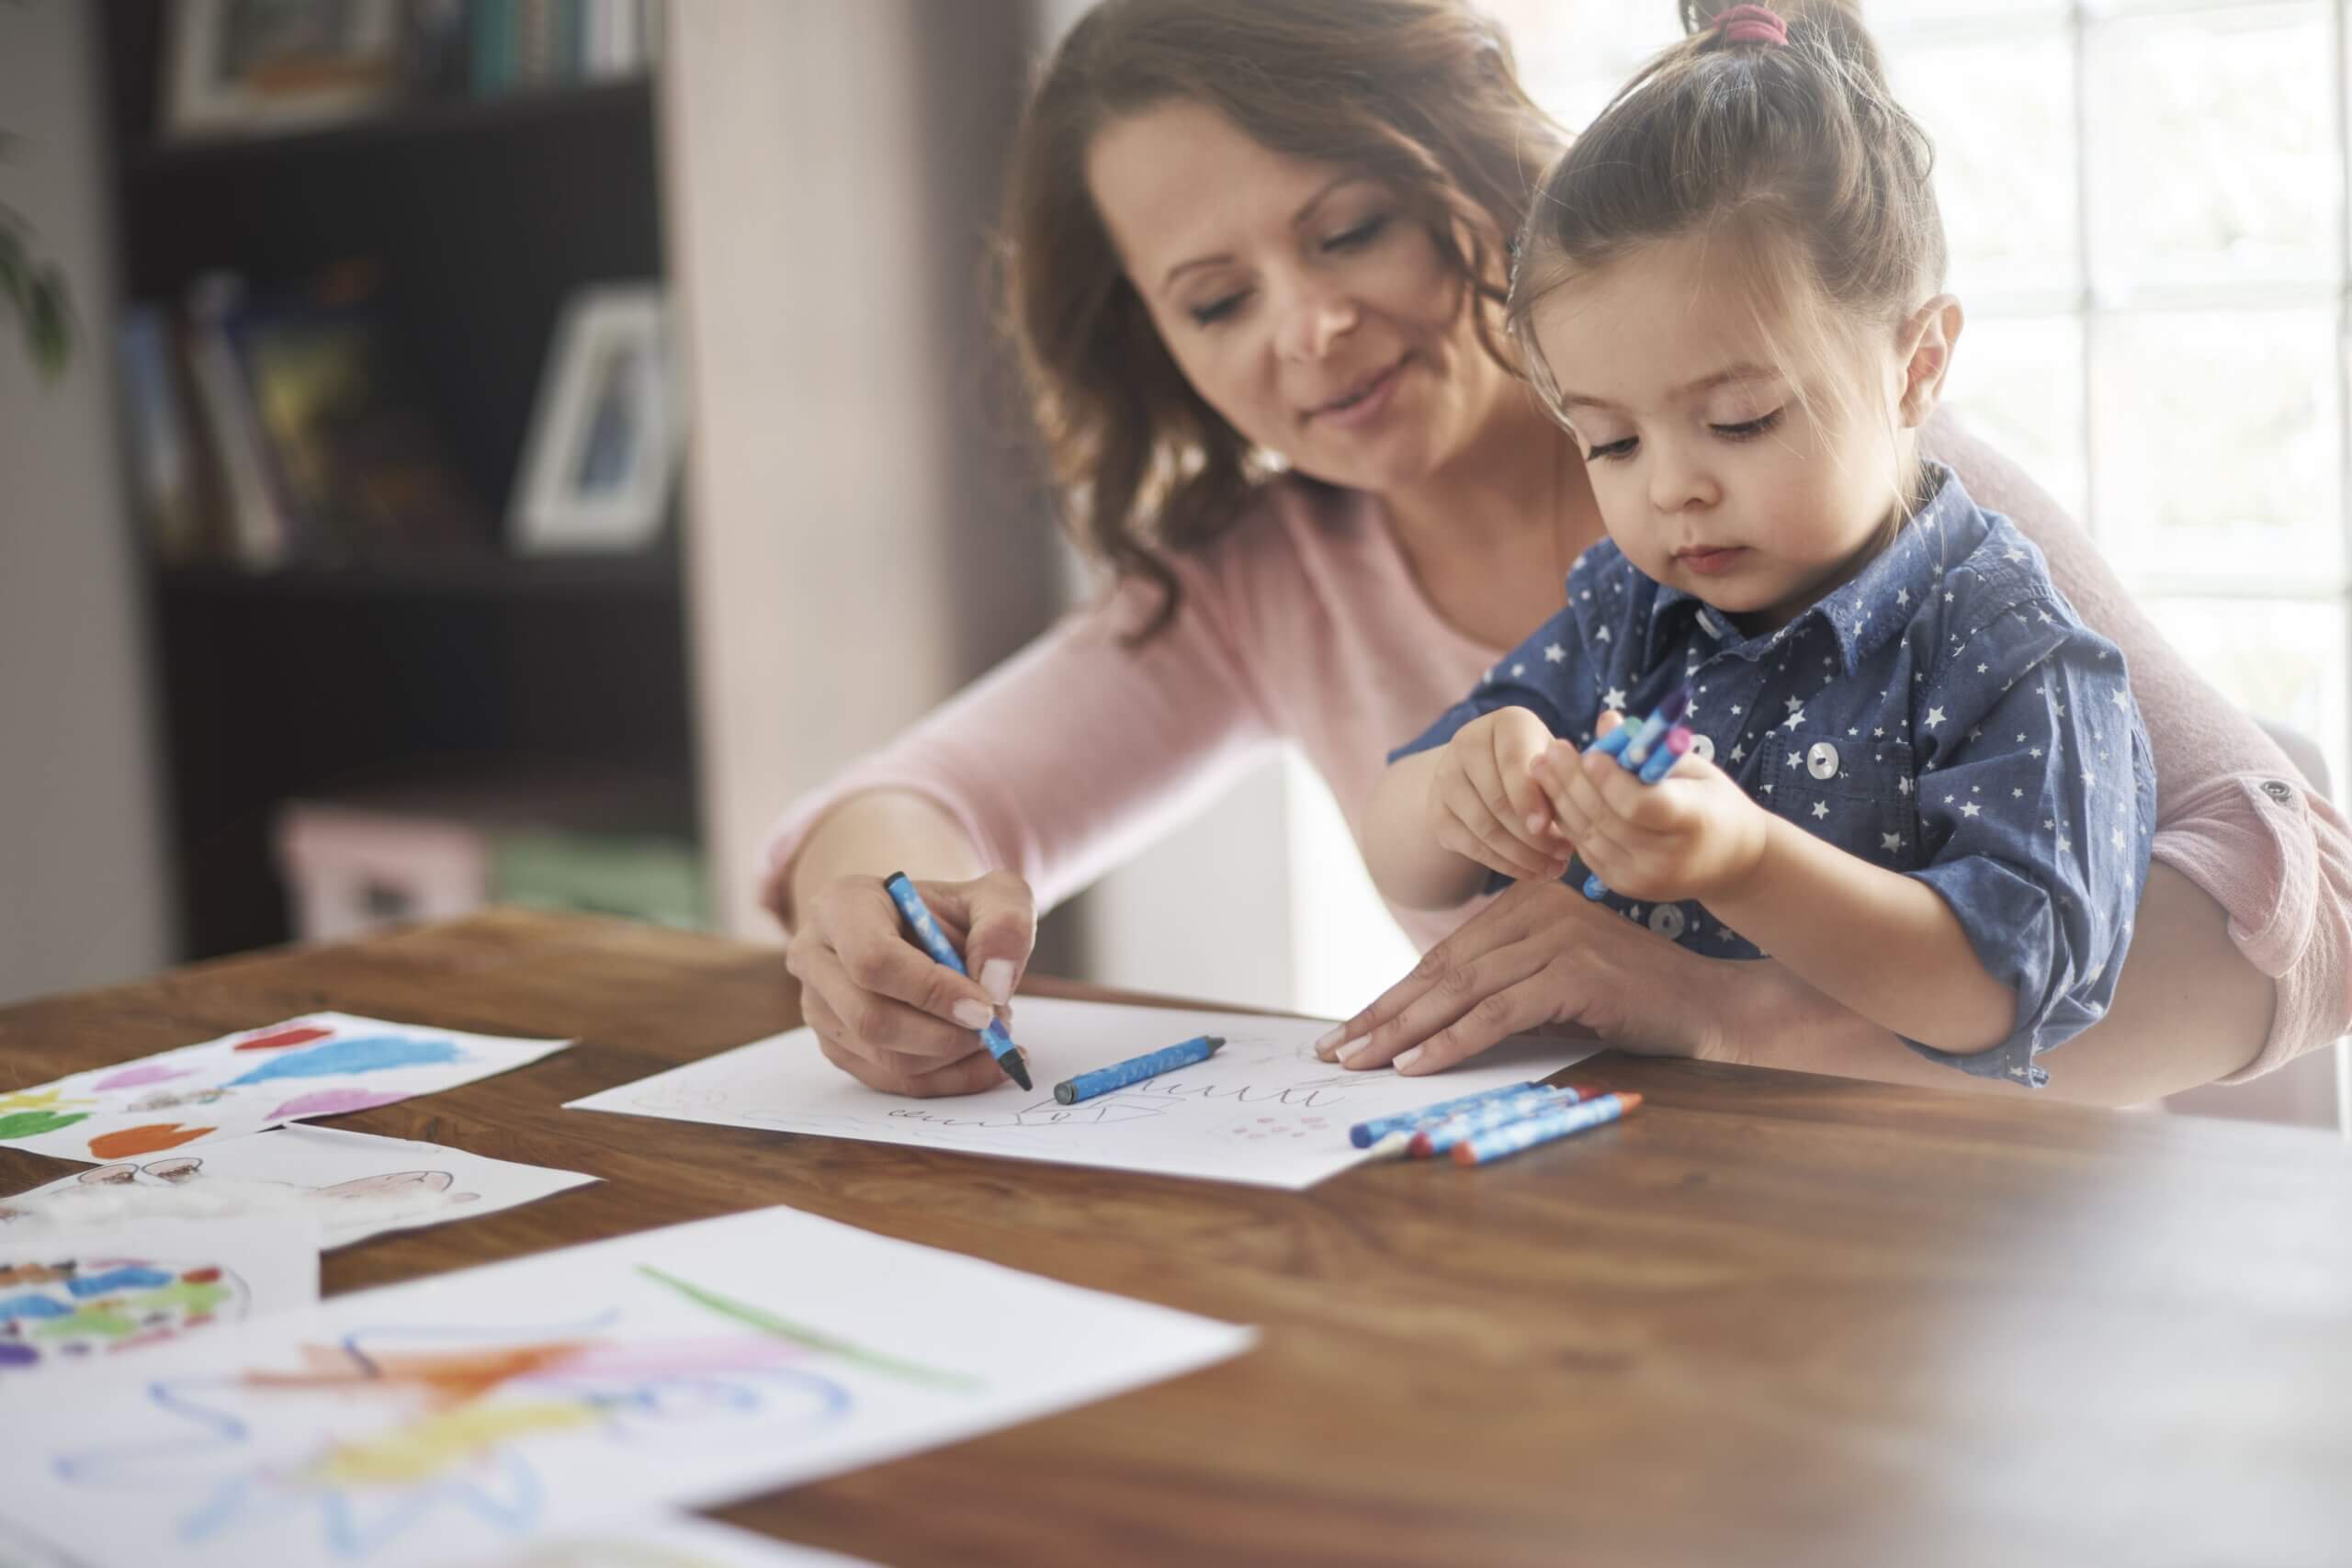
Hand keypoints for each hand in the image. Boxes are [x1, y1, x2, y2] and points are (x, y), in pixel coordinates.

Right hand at [784, 870, 1036, 1096]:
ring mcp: (819, 1008)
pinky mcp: (836, 1046)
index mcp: (840, 905)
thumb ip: (1004, 924)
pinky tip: (983, 1060)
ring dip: (951, 1058)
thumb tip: (995, 985)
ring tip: (992, 1033)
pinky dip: (947, 1079)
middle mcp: (815, 957)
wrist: (922, 931)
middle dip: (945, 1035)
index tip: (986, 1007)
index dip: (932, 991)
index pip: (874, 960)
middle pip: (871, 1018)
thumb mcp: (992, 895)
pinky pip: (891, 1081)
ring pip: (882, 1058)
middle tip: (997, 1027)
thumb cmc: (952, 912)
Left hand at [1314, 877, 1767, 1074]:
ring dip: (1403, 1032)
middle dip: (1382, 1016)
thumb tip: (1419, 1028)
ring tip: (1361, 1063)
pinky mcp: (1575, 973)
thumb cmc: (1627, 1003)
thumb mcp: (1551, 987)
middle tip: (1334, 1051)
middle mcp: (1536, 909)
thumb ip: (1497, 992)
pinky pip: (1497, 1012)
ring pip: (1460, 990)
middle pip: (1441, 971)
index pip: (1441, 957)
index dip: (1388, 997)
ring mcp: (1557, 936)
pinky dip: (1452, 1041)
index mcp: (1525, 903)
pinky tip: (1416, 1064)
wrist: (1706, 1009)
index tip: (1346, 1032)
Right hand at [1428, 706, 1575, 882]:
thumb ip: (1565, 782)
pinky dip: (1503, 864)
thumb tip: (1575, 814)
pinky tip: (1530, 872)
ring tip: (1553, 869)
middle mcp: (1468, 742)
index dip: (1529, 796)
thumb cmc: (1539, 768)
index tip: (1546, 827)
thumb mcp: (1556, 765)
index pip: (1512, 759)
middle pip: (1497, 799)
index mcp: (1506, 722)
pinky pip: (1470, 845)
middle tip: (1564, 857)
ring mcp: (1446, 777)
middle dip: (1533, 836)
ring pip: (1483, 827)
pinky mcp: (1437, 812)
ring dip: (1522, 855)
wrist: (1489, 775)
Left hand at [1528, 716, 1767, 903]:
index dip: (1612, 780)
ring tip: (1541, 765)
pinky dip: (1567, 819)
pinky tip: (1553, 793)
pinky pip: (1586, 848)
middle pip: (1607, 818)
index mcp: (1693, 821)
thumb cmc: (1713, 802)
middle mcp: (1666, 858)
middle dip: (1572, 782)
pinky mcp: (1623, 886)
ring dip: (1560, 798)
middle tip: (1551, 750)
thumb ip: (1649, 749)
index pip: (1642, 805)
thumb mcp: (1693, 769)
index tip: (1590, 753)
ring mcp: (1642, 878)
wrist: (1732, 863)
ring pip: (1589, 834)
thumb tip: (1606, 720)